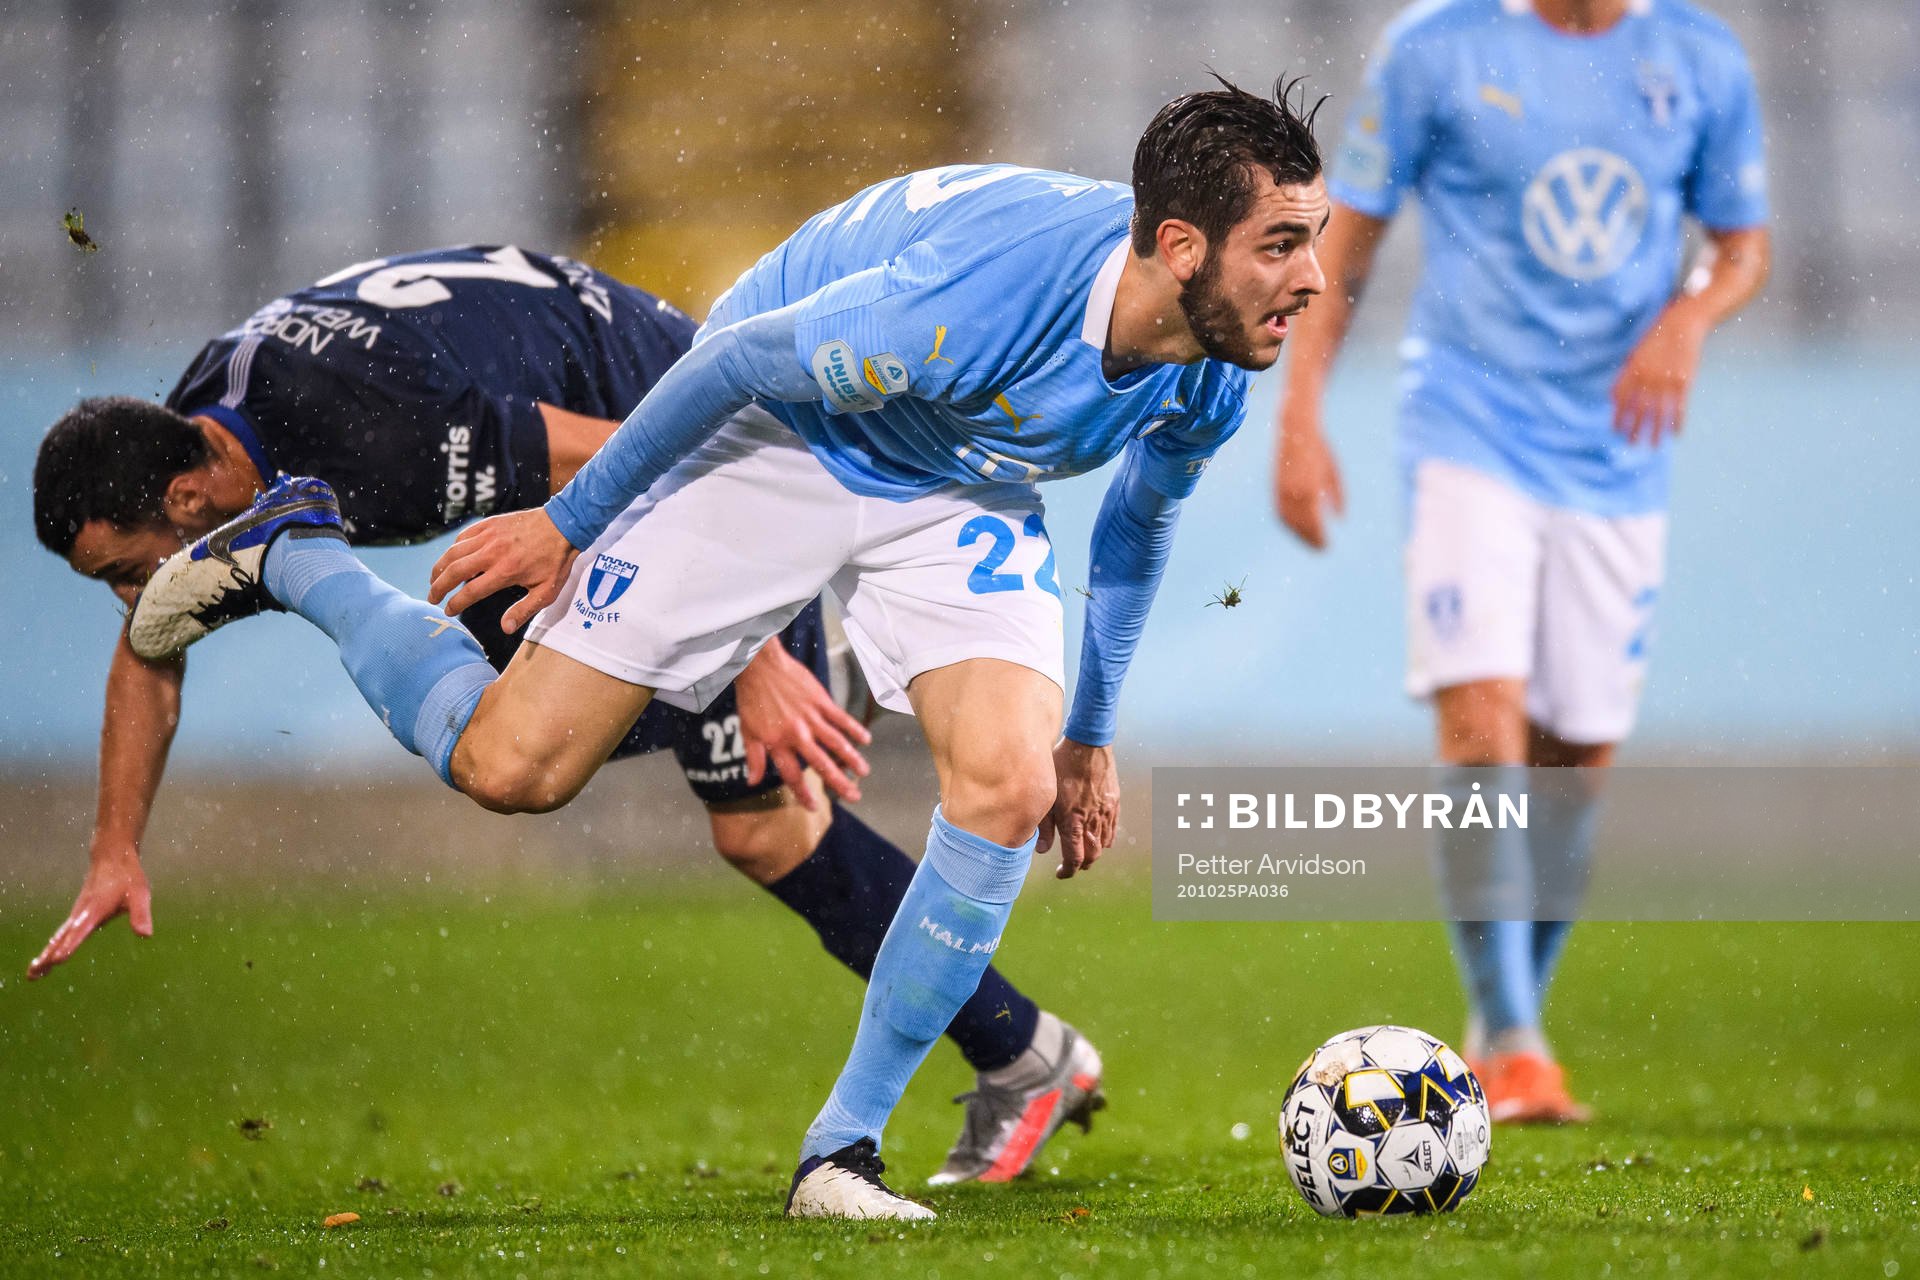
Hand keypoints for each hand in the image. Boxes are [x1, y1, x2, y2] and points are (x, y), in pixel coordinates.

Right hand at [28, 848, 152, 978]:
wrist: (112, 858)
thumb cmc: (127, 877)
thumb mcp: (140, 894)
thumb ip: (140, 915)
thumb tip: (145, 935)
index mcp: (95, 909)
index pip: (81, 930)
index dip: (70, 945)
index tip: (58, 959)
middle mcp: (81, 914)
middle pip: (62, 937)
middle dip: (49, 955)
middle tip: (34, 973)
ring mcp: (77, 914)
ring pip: (58, 937)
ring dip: (45, 954)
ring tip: (33, 973)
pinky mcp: (77, 915)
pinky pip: (61, 935)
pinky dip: (51, 947)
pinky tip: (45, 960)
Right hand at [428, 509, 578, 633]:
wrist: (563, 525)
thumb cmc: (556, 561)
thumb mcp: (546, 592)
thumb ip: (524, 610)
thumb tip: (505, 628)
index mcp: (505, 572)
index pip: (470, 592)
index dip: (455, 604)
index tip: (448, 611)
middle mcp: (492, 553)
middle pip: (454, 571)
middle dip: (438, 587)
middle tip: (432, 598)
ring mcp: (488, 536)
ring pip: (453, 552)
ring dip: (439, 568)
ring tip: (434, 580)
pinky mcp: (489, 524)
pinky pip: (463, 537)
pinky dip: (453, 549)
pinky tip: (451, 559)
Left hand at [734, 643, 872, 807]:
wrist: (760, 664)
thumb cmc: (751, 697)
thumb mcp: (747, 730)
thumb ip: (754, 758)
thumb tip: (752, 783)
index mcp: (778, 743)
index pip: (793, 775)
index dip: (803, 794)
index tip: (813, 807)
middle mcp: (797, 734)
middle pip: (822, 764)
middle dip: (839, 783)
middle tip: (854, 796)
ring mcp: (811, 717)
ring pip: (837, 743)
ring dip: (852, 759)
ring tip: (864, 772)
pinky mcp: (821, 701)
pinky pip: (841, 718)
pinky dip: (854, 729)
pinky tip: (866, 740)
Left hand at [1038, 738, 1119, 878]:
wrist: (1088, 744)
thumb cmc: (1063, 765)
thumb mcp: (1047, 795)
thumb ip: (1044, 826)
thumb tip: (1042, 849)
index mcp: (1074, 821)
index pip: (1074, 857)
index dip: (1068, 870)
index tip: (1061, 873)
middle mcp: (1093, 820)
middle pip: (1092, 855)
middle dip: (1082, 864)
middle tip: (1071, 863)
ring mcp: (1106, 812)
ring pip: (1104, 844)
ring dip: (1093, 852)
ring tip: (1083, 850)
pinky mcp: (1114, 802)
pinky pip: (1113, 828)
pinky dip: (1106, 838)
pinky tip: (1098, 836)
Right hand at [1274, 413, 1344, 549]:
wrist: (1295, 429)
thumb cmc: (1320, 449)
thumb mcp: (1334, 472)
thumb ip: (1338, 496)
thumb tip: (1341, 519)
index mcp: (1311, 489)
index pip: (1314, 523)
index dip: (1319, 537)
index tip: (1327, 547)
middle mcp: (1294, 492)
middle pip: (1300, 525)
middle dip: (1310, 540)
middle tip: (1321, 550)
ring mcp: (1282, 490)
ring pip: (1288, 521)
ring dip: (1298, 534)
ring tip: (1310, 541)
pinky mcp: (1276, 486)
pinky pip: (1281, 512)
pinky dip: (1288, 523)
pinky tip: (1297, 528)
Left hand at [1613, 307, 1707, 445]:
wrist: (1682, 324)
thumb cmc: (1656, 339)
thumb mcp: (1635, 354)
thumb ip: (1625, 375)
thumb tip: (1613, 398)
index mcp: (1633, 370)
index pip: (1621, 398)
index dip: (1618, 415)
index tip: (1615, 430)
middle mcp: (1648, 377)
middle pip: (1638, 409)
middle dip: (1634, 429)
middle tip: (1631, 444)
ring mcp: (1667, 381)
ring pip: (1659, 412)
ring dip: (1655, 432)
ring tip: (1652, 447)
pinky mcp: (1684, 382)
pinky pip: (1680, 407)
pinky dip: (1678, 422)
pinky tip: (1675, 434)